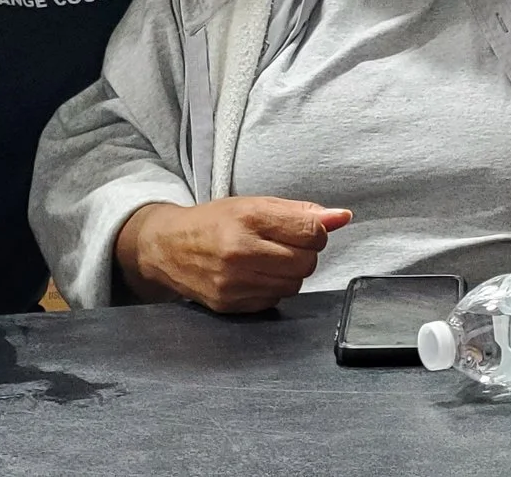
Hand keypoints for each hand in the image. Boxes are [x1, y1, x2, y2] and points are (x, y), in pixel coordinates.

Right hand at [124, 197, 351, 312]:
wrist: (167, 247)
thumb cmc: (216, 221)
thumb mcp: (256, 204)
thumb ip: (301, 212)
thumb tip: (343, 217)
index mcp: (248, 218)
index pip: (311, 232)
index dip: (317, 232)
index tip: (304, 230)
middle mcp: (239, 252)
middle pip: (306, 263)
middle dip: (304, 254)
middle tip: (285, 245)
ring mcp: (233, 282)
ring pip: (294, 285)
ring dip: (290, 273)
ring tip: (269, 259)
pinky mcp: (229, 305)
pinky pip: (274, 300)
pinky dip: (273, 288)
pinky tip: (256, 275)